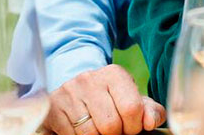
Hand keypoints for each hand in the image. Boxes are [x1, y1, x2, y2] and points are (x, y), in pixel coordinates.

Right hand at [43, 65, 164, 134]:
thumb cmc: (111, 97)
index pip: (132, 108)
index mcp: (114, 74)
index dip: (134, 126)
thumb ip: (149, 110)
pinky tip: (81, 128)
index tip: (131, 127)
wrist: (77, 88)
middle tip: (114, 130)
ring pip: (90, 133)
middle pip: (111, 125)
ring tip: (99, 128)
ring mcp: (69, 92)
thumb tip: (151, 122)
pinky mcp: (53, 107)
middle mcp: (90, 79)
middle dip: (116, 134)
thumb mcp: (133, 99)